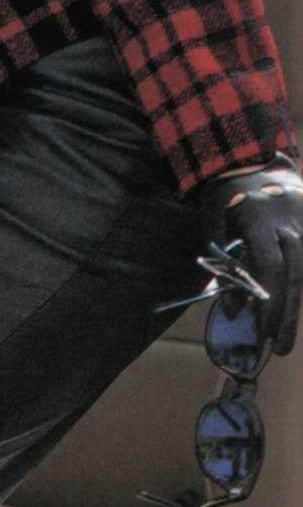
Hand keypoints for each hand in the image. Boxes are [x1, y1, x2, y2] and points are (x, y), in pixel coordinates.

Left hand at [201, 161, 302, 354]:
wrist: (250, 157)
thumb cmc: (226, 193)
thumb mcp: (213, 221)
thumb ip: (223, 264)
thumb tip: (235, 310)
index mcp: (259, 218)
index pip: (269, 266)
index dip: (266, 301)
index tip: (260, 330)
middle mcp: (289, 221)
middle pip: (294, 276)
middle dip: (286, 315)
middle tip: (279, 348)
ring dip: (297, 306)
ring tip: (286, 336)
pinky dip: (302, 288)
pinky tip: (295, 310)